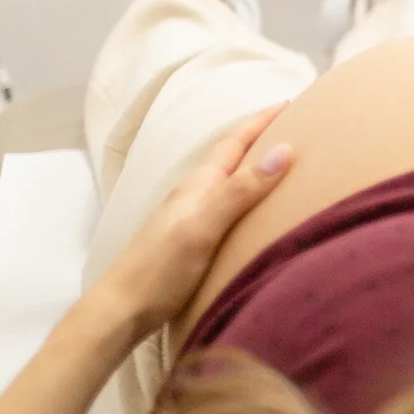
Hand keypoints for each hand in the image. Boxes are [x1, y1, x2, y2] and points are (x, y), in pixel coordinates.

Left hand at [89, 104, 290, 334]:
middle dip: (260, 139)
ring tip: (281, 165)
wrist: (119, 312)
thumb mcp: (203, 229)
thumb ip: (240, 191)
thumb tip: (283, 149)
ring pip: (226, 181)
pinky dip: (244, 194)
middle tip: (294, 128)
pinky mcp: (188, 239)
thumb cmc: (160, 271)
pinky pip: (224, 203)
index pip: (234, 142)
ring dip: (252, 167)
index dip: (260, 121)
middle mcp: (192, 195)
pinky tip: (252, 210)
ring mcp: (187, 217)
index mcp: (197, 186)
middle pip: (230, 157)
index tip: (290, 102)